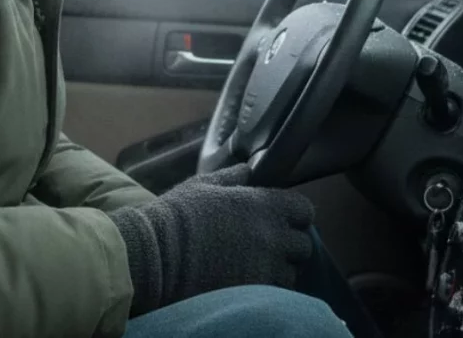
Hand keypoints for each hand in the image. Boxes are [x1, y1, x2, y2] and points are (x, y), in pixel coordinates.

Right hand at [107, 164, 313, 315]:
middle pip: (303, 245)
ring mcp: (266, 268)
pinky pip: (274, 292)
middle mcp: (272, 237)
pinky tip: (245, 278)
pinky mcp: (255, 293)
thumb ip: (233, 177)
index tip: (282, 216)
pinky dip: (265, 286)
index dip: (295, 213)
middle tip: (267, 243)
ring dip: (279, 269)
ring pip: (291, 273)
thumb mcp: (203, 185)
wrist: (158, 253)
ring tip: (255, 264)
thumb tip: (249, 169)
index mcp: (263, 205)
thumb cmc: (178, 214)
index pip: (305, 210)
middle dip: (289, 244)